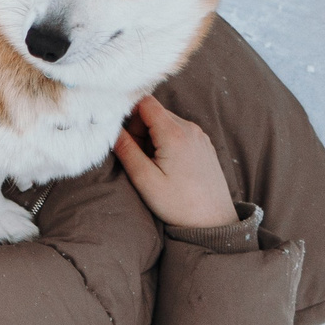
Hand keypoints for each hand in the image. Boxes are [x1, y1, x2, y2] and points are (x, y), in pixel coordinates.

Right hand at [113, 95, 237, 229]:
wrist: (214, 221)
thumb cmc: (179, 204)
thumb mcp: (145, 179)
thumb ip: (126, 150)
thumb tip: (111, 129)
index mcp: (175, 133)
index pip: (145, 102)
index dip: (129, 116)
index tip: (126, 138)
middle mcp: (190, 128)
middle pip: (154, 112)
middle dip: (140, 130)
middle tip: (140, 159)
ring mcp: (200, 135)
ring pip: (165, 122)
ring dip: (153, 137)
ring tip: (156, 166)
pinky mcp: (204, 144)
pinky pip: (178, 132)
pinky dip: (167, 143)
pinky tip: (169, 167)